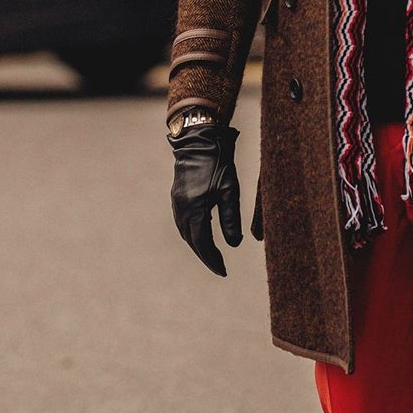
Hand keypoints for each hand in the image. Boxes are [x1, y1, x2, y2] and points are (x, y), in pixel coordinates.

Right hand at [169, 116, 241, 275]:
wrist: (199, 140)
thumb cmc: (218, 163)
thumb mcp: (230, 191)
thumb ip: (230, 219)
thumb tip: (234, 244)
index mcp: (195, 209)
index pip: (203, 243)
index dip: (212, 259)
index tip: (223, 271)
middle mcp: (182, 209)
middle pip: (192, 241)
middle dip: (206, 256)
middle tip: (220, 268)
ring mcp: (177, 203)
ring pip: (186, 233)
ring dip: (198, 246)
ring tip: (212, 256)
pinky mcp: (177, 197)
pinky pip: (183, 223)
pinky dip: (192, 234)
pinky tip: (201, 236)